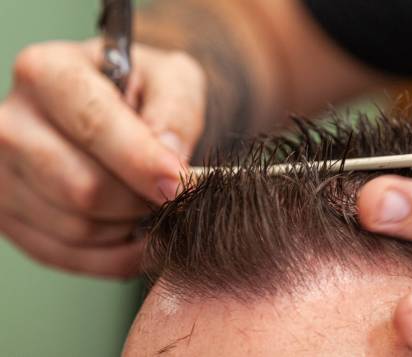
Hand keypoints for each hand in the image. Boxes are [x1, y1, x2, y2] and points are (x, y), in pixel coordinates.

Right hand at [0, 39, 205, 277]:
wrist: (117, 113)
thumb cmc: (145, 92)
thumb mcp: (174, 80)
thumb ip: (176, 113)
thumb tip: (167, 163)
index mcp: (48, 73)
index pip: (94, 128)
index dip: (143, 163)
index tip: (182, 185)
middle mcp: (11, 124)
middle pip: (82, 189)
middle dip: (140, 201)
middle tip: (172, 196)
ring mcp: (2, 175)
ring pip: (78, 229)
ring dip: (130, 228)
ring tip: (152, 206)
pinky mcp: (9, 216)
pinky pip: (69, 257)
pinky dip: (115, 255)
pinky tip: (137, 234)